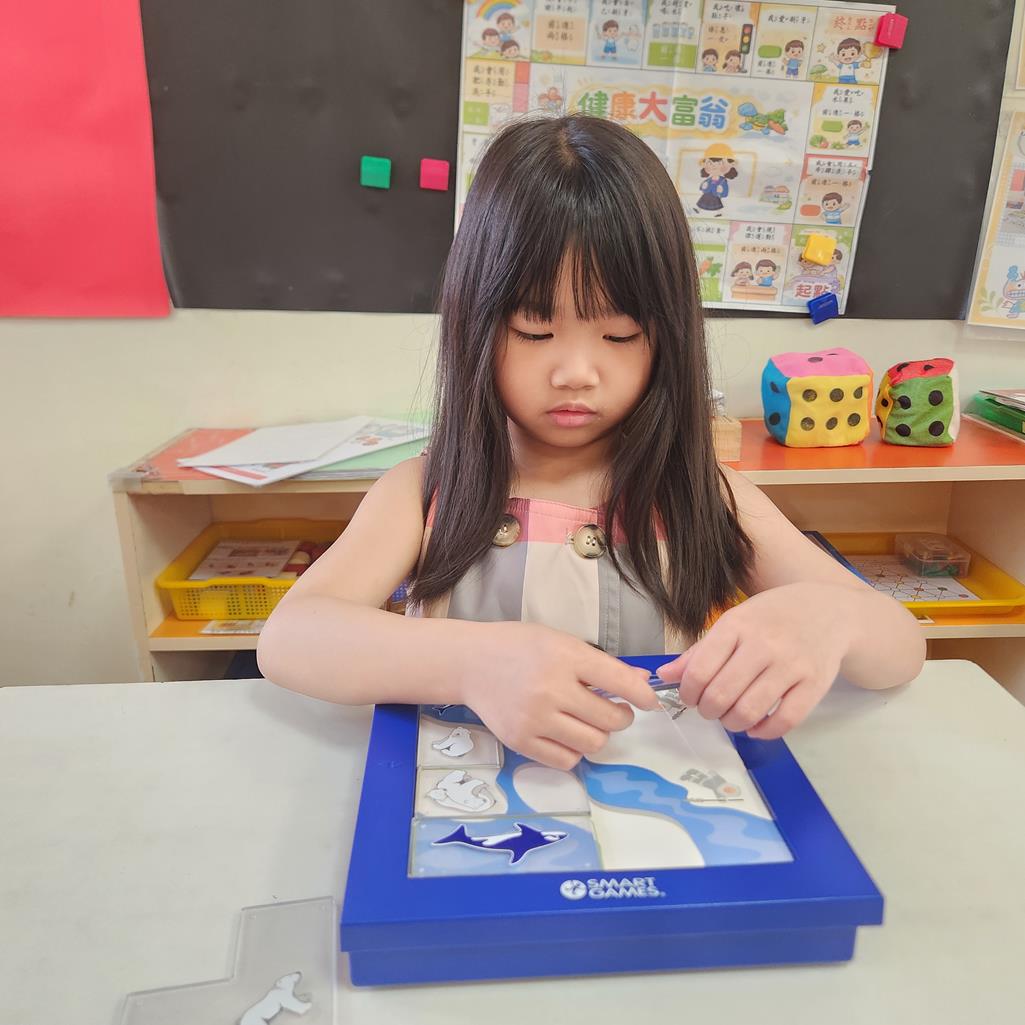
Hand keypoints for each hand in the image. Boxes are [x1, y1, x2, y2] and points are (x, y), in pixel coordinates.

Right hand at [461, 622, 659, 769]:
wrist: (471, 662)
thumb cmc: (519, 647)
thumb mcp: (561, 642)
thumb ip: (599, 664)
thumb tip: (640, 683)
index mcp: (564, 657)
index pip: (619, 682)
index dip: (643, 696)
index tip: (649, 701)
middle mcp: (550, 689)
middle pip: (610, 719)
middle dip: (621, 716)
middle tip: (613, 710)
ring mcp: (534, 719)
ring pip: (593, 744)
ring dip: (599, 734)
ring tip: (588, 721)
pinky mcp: (520, 742)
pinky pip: (567, 760)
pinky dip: (574, 751)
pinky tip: (567, 734)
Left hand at [655, 584, 849, 739]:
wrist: (829, 610)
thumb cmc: (773, 616)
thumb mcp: (733, 621)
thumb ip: (699, 651)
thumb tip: (664, 676)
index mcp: (737, 625)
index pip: (699, 671)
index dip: (687, 693)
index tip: (690, 697)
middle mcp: (764, 644)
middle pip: (721, 695)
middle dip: (708, 710)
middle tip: (710, 709)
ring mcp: (792, 665)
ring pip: (749, 711)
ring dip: (732, 723)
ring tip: (731, 717)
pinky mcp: (814, 684)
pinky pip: (784, 721)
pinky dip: (764, 731)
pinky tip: (755, 725)